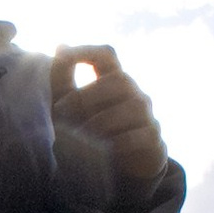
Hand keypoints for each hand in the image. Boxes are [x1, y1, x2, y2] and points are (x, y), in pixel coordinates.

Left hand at [50, 46, 167, 201]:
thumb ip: (63, 79)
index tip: (61, 56)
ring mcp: (147, 115)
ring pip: (133, 107)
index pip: (106, 55)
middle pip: (120, 80)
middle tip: (61, 112)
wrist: (117, 168)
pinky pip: (141, 134)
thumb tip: (60, 44)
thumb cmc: (91, 131)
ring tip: (80, 136)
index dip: (87, 51)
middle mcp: (133, 93)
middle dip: (87, 95)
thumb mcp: (70, 107)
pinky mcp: (153, 139)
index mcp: (112, 81)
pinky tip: (102, 149)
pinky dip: (120, 141)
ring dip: (102, 120)